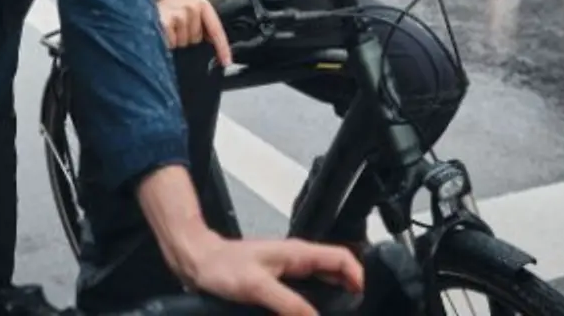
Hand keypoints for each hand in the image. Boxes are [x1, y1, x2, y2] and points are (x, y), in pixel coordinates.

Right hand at [156, 0, 231, 66]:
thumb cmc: (180, 7)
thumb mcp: (196, 11)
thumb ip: (206, 27)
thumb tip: (213, 47)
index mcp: (203, 5)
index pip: (216, 30)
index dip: (222, 48)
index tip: (226, 63)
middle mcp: (192, 6)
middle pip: (196, 38)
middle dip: (190, 38)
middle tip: (181, 28)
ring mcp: (178, 13)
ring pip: (184, 42)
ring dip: (178, 40)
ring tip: (172, 28)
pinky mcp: (164, 21)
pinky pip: (172, 42)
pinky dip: (168, 41)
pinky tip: (164, 31)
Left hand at [177, 231, 363, 315]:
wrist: (199, 263)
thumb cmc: (223, 267)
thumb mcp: (258, 287)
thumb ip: (288, 304)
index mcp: (298, 253)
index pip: (341, 258)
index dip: (359, 277)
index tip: (364, 298)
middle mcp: (297, 260)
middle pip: (336, 273)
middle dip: (349, 292)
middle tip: (353, 311)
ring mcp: (288, 271)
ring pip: (322, 284)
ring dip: (333, 298)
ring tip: (338, 312)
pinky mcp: (278, 283)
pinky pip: (305, 293)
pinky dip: (314, 304)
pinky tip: (310, 315)